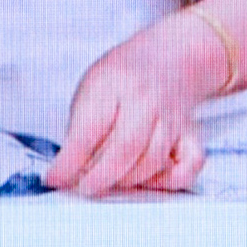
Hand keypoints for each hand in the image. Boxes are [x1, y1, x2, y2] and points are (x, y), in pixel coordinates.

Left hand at [48, 26, 213, 195]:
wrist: (170, 57)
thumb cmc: (121, 80)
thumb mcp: (90, 89)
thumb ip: (78, 129)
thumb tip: (65, 174)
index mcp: (113, 83)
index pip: (90, 128)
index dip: (70, 161)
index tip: (55, 179)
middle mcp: (147, 100)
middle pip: (127, 147)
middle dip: (100, 177)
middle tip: (84, 189)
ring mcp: (172, 117)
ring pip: (154, 161)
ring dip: (127, 180)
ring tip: (110, 179)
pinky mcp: (191, 134)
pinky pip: (189, 166)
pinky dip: (169, 181)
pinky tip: (149, 179)